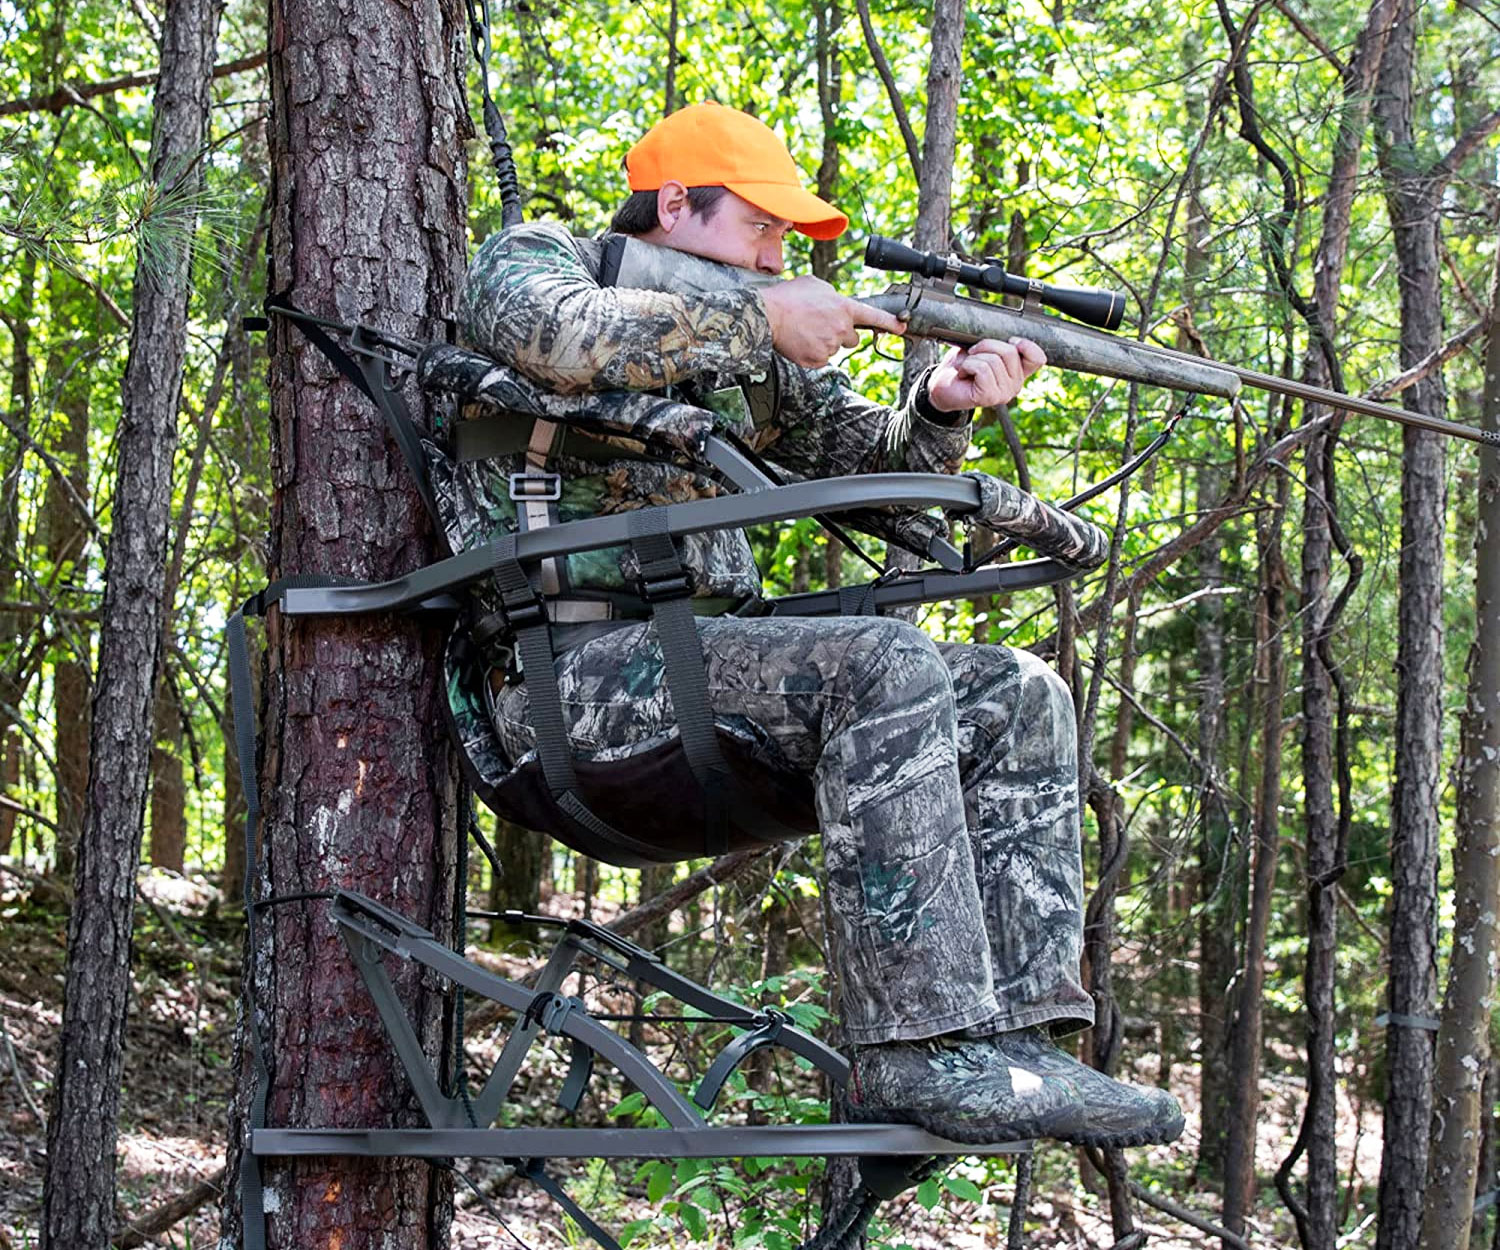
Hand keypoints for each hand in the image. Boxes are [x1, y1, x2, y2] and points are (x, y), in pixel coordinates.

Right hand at [759, 277, 906, 368]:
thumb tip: (836, 301)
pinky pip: (821, 359)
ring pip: (834, 348)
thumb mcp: (816, 284)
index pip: (874, 316)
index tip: (901, 327)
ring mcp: (830, 346)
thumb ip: (833, 295)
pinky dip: (812, 352)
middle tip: (820, 325)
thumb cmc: (789, 297)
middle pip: (852, 338)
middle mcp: (842, 329)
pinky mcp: (817, 360)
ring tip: (805, 330)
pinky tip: (801, 341)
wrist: (768, 315)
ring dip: (824, 342)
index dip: (890, 323)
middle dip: (840, 333)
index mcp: (844, 308)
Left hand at [926, 337, 1046, 411]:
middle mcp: (1015, 385)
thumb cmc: (962, 366)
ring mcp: (1004, 393)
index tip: (1011, 341)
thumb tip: (1008, 336)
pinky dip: (968, 365)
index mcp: (1018, 372)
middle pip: (1010, 352)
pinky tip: (964, 374)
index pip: (1038, 358)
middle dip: (987, 346)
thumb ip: (1000, 343)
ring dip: (974, 358)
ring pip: (994, 360)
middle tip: (974, 355)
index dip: (1026, 345)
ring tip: (967, 367)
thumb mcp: (983, 349)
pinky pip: (982, 369)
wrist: (941, 385)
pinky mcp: (989, 397)